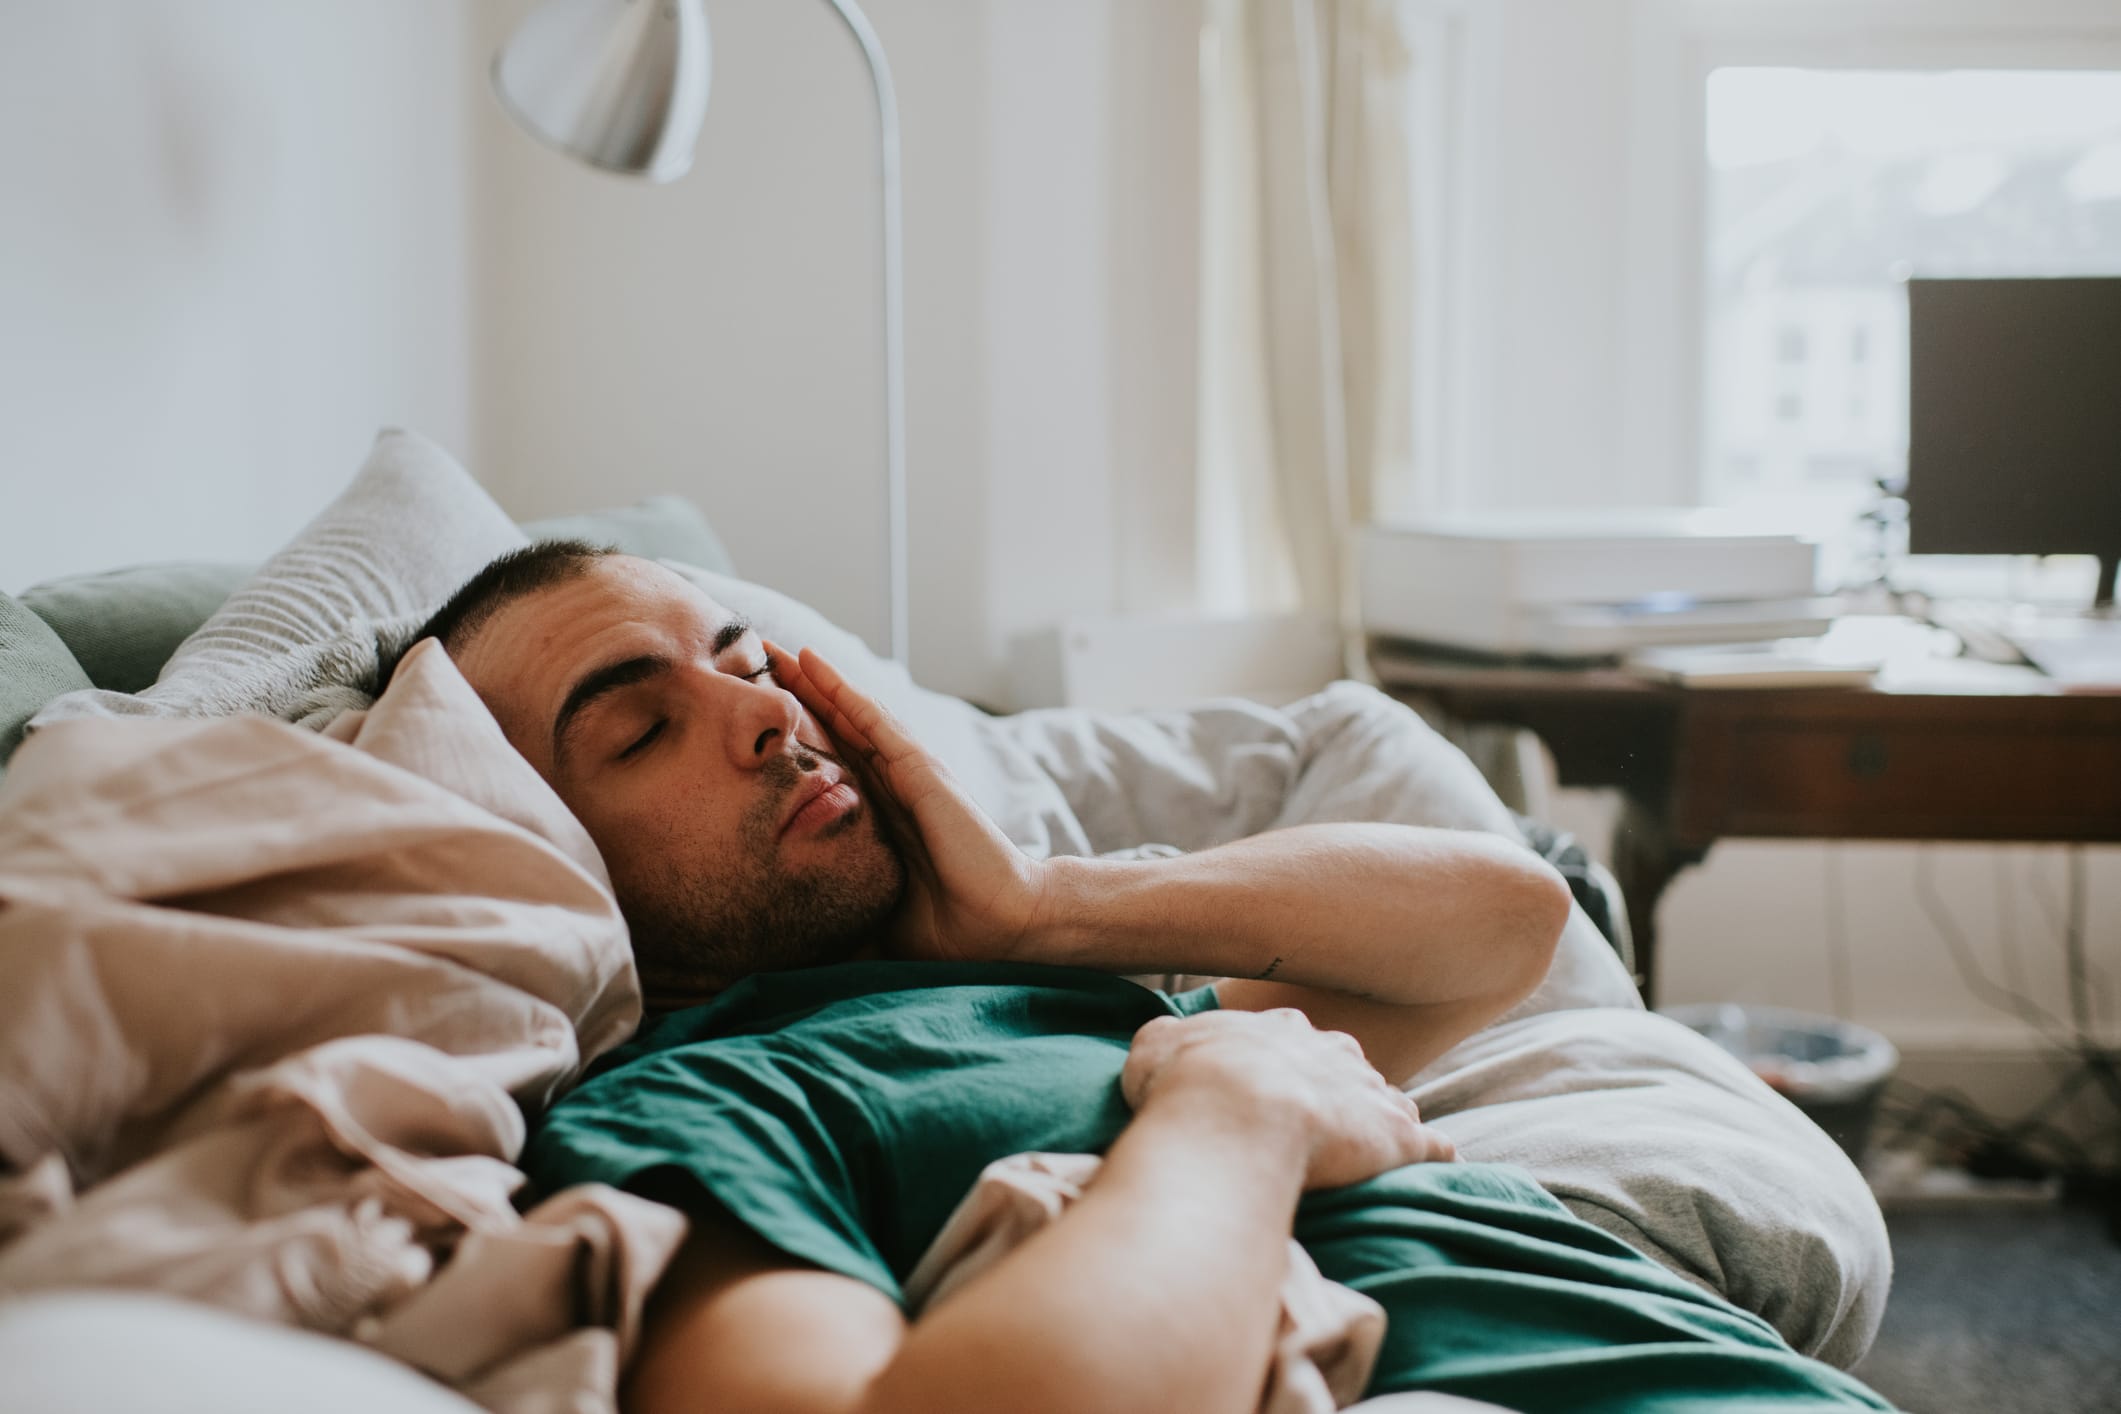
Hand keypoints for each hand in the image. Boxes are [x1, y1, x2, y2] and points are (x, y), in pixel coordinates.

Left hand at [769, 642, 1051, 963]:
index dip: (800, 736)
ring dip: (816, 681)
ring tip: (778, 651)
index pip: (834, 765)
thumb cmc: (951, 929)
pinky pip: (876, 724)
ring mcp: (910, 775)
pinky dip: (844, 693)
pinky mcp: (922, 772)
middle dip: (801, 695)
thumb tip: (789, 950)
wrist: (1003, 926)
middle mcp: (895, 787)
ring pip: (853, 715)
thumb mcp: (875, 919)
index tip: (760, 716)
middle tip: (756, 661)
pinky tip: (815, 666)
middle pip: (839, 729)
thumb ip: (838, 922)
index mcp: (885, 816)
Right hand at [1120, 1007, 1455, 1190]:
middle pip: (1348, 1068)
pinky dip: (1433, 1155)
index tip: (1274, 1091)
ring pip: (1390, 1102)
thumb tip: (1166, 1045)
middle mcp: (1333, 1051)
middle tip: (1318, 1125)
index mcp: (1280, 1029)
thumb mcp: (1155, 1046)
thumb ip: (1168, 1042)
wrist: (1233, 1111)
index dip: (1286, 1068)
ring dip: (1383, 1123)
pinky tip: (1435, 1168)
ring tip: (1372, 1156)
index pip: (1295, 1041)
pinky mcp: (1398, 1135)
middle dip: (1340, 1091)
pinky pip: (1431, 1144)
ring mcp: (1370, 1091)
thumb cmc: (1187, 1080)